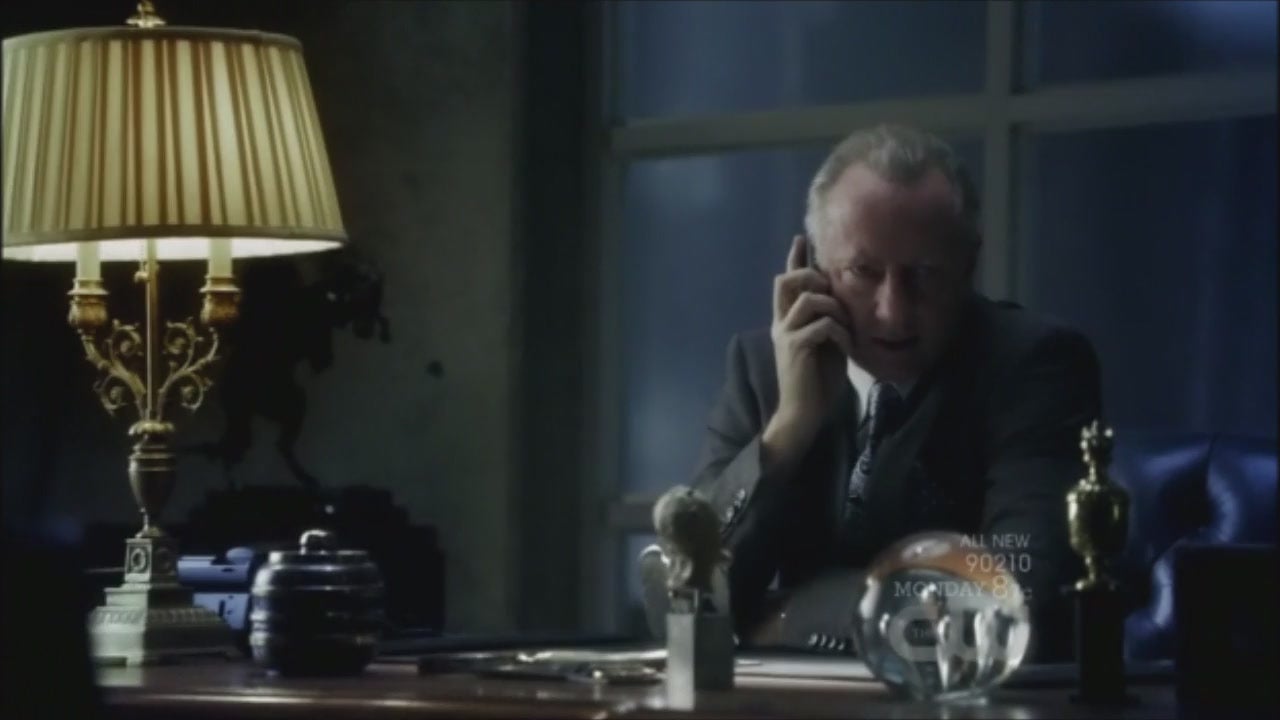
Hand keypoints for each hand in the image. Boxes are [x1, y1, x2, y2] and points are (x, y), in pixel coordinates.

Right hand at [762, 235, 852, 473]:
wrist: (803, 412)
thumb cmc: (817, 381)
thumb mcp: (825, 343)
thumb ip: (826, 320)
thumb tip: (840, 299)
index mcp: (785, 321)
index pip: (786, 282)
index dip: (794, 258)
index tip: (802, 238)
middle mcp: (780, 323)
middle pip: (785, 280)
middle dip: (812, 276)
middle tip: (831, 289)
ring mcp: (785, 334)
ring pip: (808, 299)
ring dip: (834, 308)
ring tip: (845, 326)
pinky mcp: (795, 347)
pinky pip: (822, 325)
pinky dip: (840, 331)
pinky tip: (847, 346)